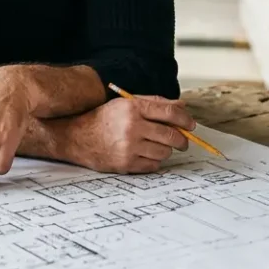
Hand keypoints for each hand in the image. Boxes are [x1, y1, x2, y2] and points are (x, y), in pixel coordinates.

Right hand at [62, 96, 194, 173]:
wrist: (76, 137)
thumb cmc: (103, 119)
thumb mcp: (125, 103)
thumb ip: (154, 103)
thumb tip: (182, 107)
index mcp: (133, 108)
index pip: (170, 112)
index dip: (185, 119)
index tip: (191, 125)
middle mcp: (132, 126)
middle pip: (171, 135)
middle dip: (182, 139)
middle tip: (182, 141)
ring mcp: (129, 147)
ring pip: (165, 152)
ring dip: (165, 150)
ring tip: (156, 146)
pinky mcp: (126, 163)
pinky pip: (154, 165)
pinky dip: (154, 161)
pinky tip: (145, 154)